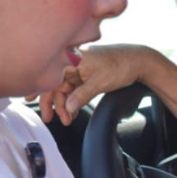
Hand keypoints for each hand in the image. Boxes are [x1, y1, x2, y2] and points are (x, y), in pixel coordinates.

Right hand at [34, 44, 156, 125]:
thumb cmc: (121, 66)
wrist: (139, 61)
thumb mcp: (100, 83)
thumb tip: (67, 108)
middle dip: (53, 102)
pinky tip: (71, 109)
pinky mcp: (86, 72)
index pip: (52, 77)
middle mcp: (74, 61)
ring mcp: (80, 67)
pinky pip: (73, 86)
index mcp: (74, 58)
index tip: (37, 106)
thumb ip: (81, 96)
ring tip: (66, 118)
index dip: (42, 92)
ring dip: (64, 103)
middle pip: (56, 82)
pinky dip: (71, 98)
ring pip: (64, 86)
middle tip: (50, 119)